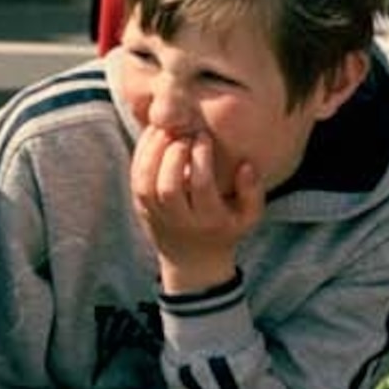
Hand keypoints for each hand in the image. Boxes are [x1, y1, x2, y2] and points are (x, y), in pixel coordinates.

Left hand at [130, 120, 260, 293]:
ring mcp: (155, 215)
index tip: (204, 136)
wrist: (192, 260)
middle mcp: (179, 220)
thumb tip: (245, 165)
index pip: (201, 186)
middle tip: (183, 131)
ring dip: (153, 150)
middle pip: (168, 186)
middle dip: (174, 153)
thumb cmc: (225, 229)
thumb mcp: (249, 217)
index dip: (201, 157)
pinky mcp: (140, 207)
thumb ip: (253, 191)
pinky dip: (141, 153)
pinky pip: (135, 178)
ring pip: (145, 182)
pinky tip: (153, 135)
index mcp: (208, 220)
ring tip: (166, 128)